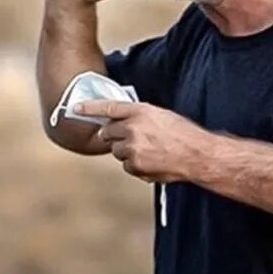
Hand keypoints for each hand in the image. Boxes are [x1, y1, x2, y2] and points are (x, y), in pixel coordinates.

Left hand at [75, 100, 201, 182]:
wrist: (197, 154)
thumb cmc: (183, 134)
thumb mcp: (161, 116)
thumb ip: (139, 117)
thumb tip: (123, 123)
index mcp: (140, 111)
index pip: (108, 107)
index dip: (89, 107)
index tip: (75, 108)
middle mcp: (133, 128)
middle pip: (108, 132)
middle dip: (114, 136)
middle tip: (129, 138)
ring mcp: (132, 148)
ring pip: (116, 151)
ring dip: (126, 152)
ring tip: (149, 151)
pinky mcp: (135, 165)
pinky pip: (126, 166)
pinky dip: (135, 165)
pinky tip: (152, 161)